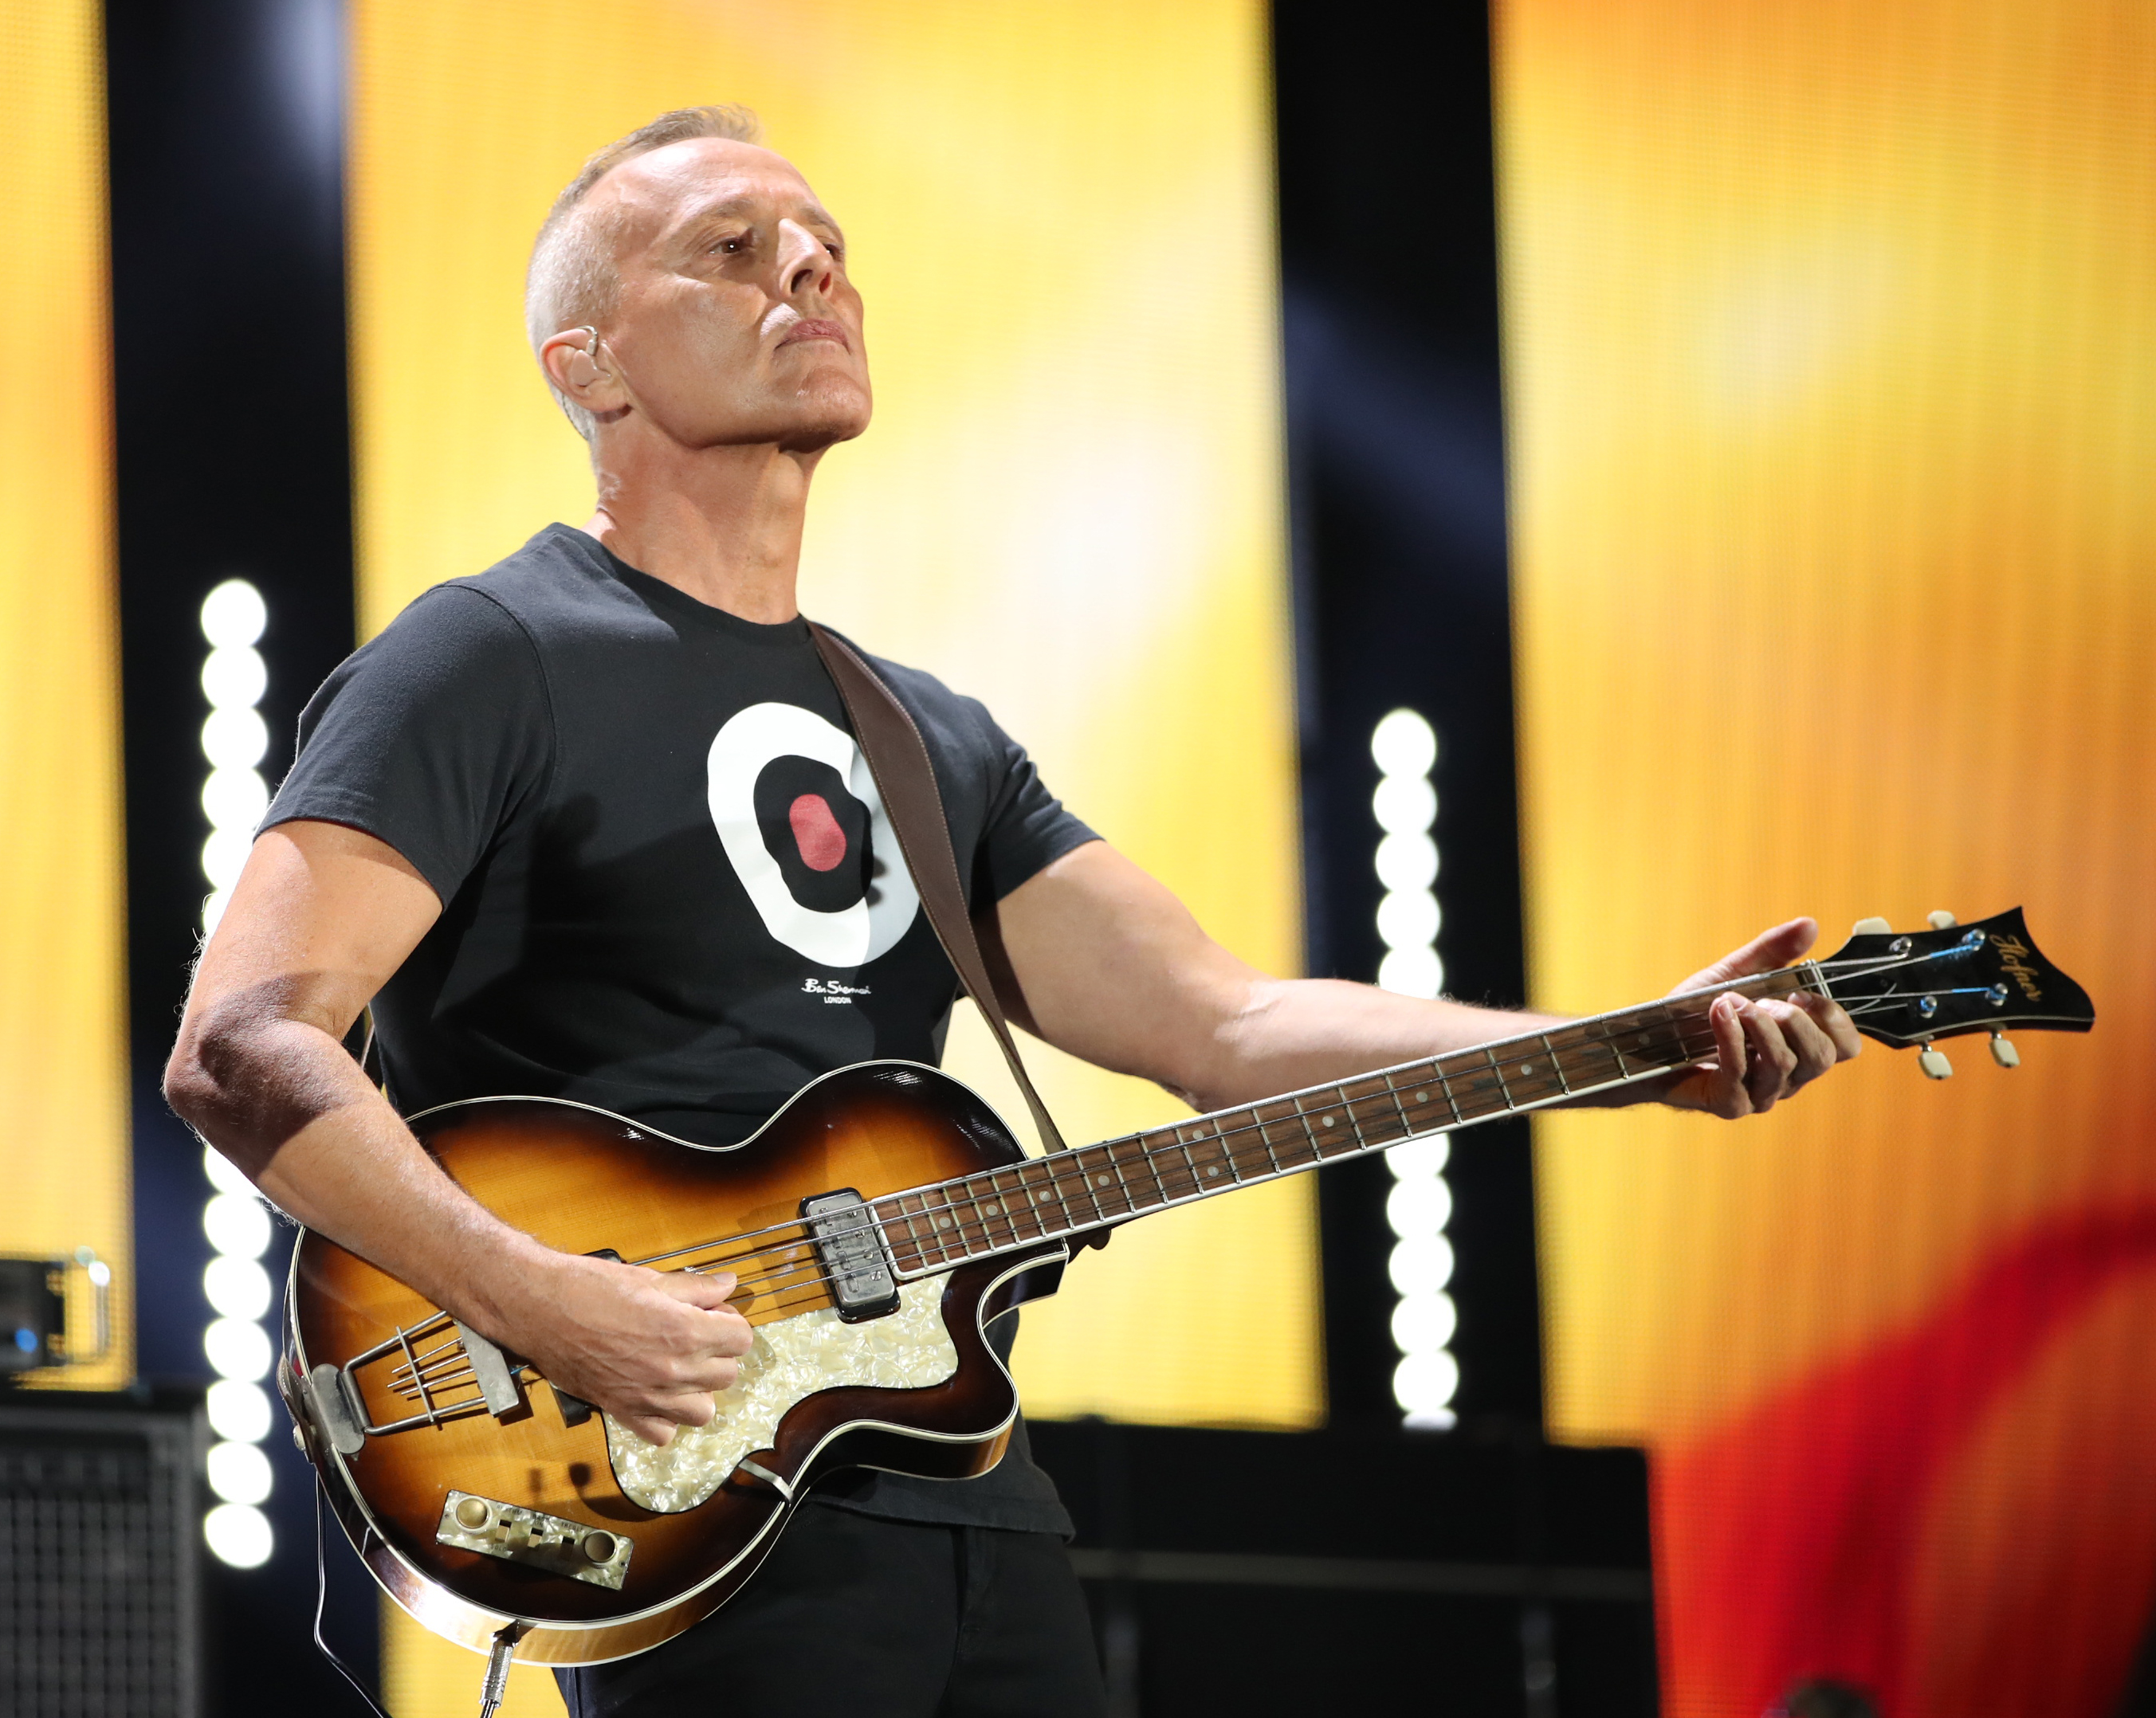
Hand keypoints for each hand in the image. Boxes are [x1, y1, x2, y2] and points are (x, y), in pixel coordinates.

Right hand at [478, 1249, 754, 1447]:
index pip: (741, 1339)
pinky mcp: (621, 1410)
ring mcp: (647, 1396)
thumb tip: (728, 1285)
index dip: (730, 1323)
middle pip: (728, 1375)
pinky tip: (655, 1394)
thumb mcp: (649, 1278)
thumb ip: (695, 1287)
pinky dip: (664, 1419)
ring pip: (703, 1412)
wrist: (539, 1308)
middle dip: (718, 1353)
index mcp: (683, 1331)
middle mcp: (671, 1370)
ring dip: (699, 1391)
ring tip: (681, 1368)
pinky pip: (661, 1434)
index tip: (714, 1315)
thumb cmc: (588, 1288)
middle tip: (696, 1336)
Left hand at [1655, 918, 1861, 1118]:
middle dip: (1795, 1020)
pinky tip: (1718, 1011)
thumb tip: (1808, 925)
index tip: (1803, 994)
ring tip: (1730, 1000)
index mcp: (1799, 1049)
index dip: (1834, 1018)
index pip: (1845, 1046)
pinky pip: (1740, 1072)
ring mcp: (1760, 1094)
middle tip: (1764, 1000)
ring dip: (1757, 1024)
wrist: (1644, 1042)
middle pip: (1821, 1057)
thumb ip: (1773, 952)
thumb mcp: (1736, 974)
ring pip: (1782, 1063)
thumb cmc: (1694, 1013)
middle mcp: (1788, 1077)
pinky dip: (1730, 1035)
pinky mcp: (1729, 1104)